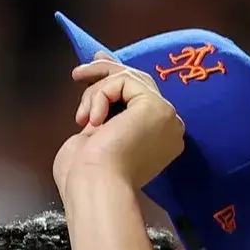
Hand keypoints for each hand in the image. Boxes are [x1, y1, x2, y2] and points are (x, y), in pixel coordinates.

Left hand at [52, 53, 185, 195]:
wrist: (95, 186)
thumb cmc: (86, 175)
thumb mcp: (96, 138)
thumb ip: (105, 116)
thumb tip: (100, 95)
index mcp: (158, 140)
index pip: (140, 97)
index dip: (118, 80)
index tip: (97, 64)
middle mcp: (168, 127)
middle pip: (137, 83)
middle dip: (107, 71)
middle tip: (81, 72)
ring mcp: (166, 116)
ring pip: (128, 79)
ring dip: (96, 93)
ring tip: (81, 118)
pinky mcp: (156, 106)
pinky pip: (123, 81)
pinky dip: (101, 96)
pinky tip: (94, 121)